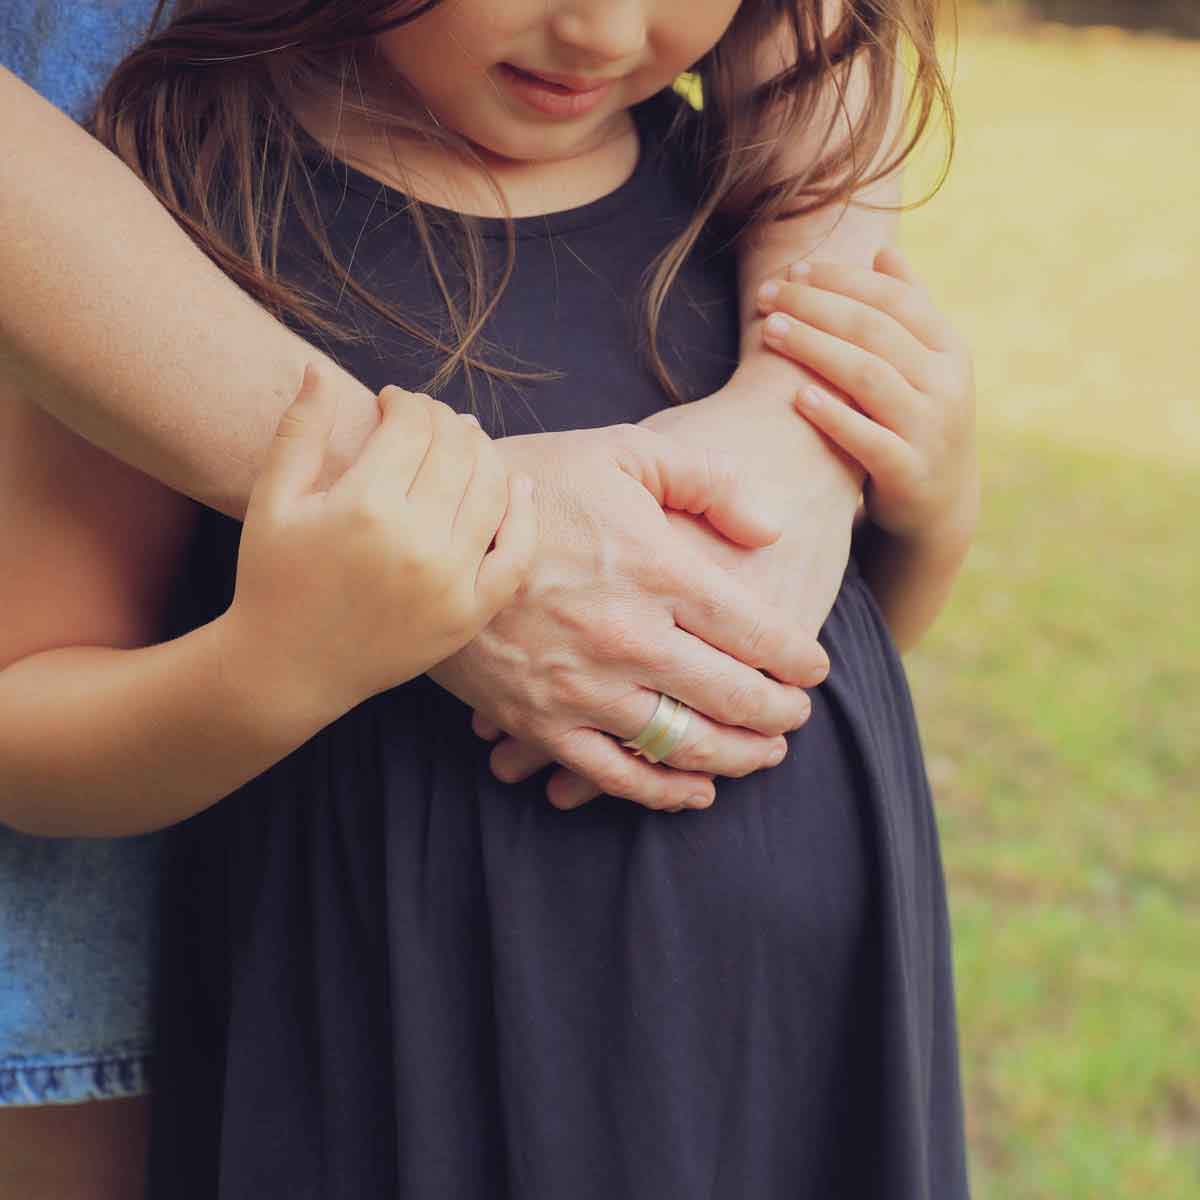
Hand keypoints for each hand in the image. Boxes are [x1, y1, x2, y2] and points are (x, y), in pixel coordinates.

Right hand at [224, 373, 535, 721]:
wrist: (288, 668)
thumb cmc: (274, 578)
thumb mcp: (273, 500)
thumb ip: (299, 431)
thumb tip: (317, 368)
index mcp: (364, 506)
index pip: (414, 424)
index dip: (407, 401)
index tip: (393, 403)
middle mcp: (416, 541)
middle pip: (459, 449)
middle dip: (444, 420)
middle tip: (427, 422)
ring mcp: (450, 580)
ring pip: (493, 489)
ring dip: (484, 453)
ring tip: (462, 445)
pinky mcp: (469, 613)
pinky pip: (516, 555)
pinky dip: (522, 515)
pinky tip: (515, 487)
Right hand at [427, 422, 830, 811]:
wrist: (429, 527)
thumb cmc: (533, 483)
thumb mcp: (623, 451)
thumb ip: (708, 481)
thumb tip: (769, 531)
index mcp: (655, 568)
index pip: (755, 630)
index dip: (796, 657)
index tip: (813, 669)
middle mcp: (627, 635)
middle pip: (732, 695)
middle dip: (779, 713)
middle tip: (797, 715)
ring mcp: (581, 686)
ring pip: (683, 744)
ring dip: (738, 756)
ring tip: (767, 754)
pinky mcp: (538, 720)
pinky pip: (613, 774)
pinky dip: (661, 791)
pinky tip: (696, 792)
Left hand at [757, 247, 978, 549]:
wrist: (939, 502)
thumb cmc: (918, 419)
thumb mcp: (925, 364)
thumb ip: (908, 308)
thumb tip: (883, 251)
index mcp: (949, 348)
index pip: (894, 298)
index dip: (842, 279)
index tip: (796, 269)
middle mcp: (946, 384)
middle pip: (875, 331)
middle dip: (816, 306)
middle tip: (769, 296)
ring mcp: (930, 429)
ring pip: (869, 377)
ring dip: (816, 349)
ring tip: (771, 331)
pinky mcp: (909, 472)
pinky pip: (868, 440)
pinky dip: (834, 416)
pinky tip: (798, 396)